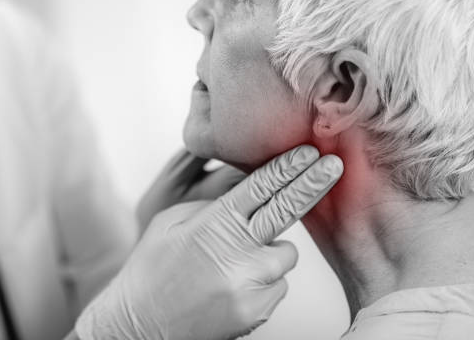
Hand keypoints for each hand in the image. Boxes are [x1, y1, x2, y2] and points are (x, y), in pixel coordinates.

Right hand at [75, 145, 342, 339]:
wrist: (140, 326)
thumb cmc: (151, 268)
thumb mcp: (171, 222)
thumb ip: (214, 206)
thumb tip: (250, 193)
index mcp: (214, 223)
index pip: (261, 186)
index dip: (288, 166)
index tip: (310, 151)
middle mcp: (237, 252)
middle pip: (287, 210)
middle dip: (314, 183)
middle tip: (334, 165)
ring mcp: (250, 285)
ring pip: (286, 255)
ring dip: (271, 252)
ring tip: (235, 264)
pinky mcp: (257, 311)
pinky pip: (278, 284)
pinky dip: (264, 281)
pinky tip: (233, 286)